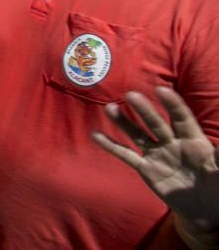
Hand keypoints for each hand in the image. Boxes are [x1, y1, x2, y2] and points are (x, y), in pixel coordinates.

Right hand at [93, 88, 218, 238]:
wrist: (206, 212)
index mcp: (194, 140)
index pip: (182, 118)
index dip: (172, 105)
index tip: (161, 90)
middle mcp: (173, 143)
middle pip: (156, 123)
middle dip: (144, 110)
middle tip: (131, 95)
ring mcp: (158, 154)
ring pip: (138, 135)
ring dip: (124, 122)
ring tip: (110, 108)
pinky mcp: (146, 169)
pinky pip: (127, 156)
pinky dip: (111, 146)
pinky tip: (96, 135)